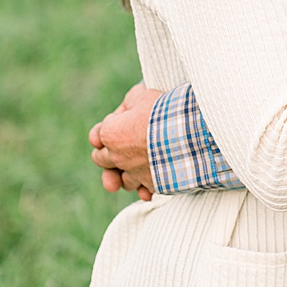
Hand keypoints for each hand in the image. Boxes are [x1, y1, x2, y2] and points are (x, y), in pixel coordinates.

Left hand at [88, 82, 162, 200]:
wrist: (190, 132)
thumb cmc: (164, 110)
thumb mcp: (142, 95)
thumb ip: (130, 103)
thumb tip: (130, 106)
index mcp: (110, 133)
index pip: (96, 136)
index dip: (107, 129)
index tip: (122, 123)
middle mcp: (117, 157)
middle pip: (102, 160)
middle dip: (109, 156)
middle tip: (125, 148)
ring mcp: (134, 173)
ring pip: (123, 180)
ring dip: (129, 175)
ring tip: (142, 165)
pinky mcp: (153, 184)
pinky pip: (145, 191)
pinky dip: (147, 189)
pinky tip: (151, 184)